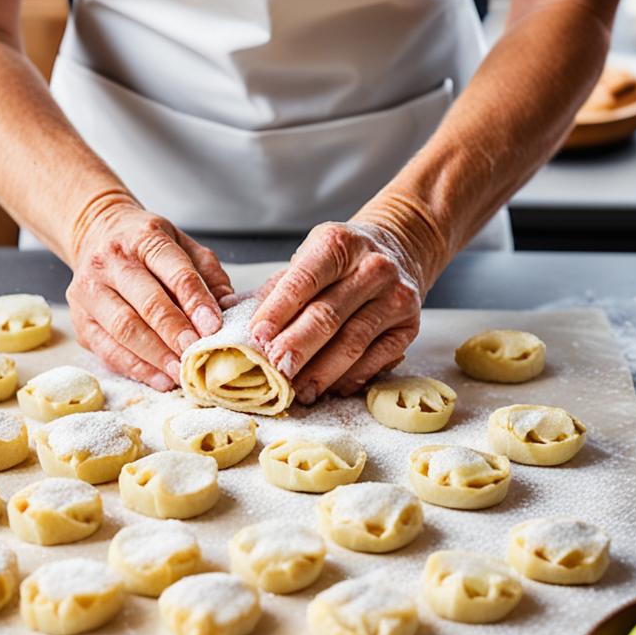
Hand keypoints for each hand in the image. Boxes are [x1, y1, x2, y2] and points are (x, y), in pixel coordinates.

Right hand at [67, 196, 234, 390]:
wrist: (96, 236)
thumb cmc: (147, 247)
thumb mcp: (183, 245)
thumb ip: (208, 274)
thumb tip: (228, 307)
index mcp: (144, 238)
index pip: (174, 271)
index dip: (196, 301)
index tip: (214, 327)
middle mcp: (111, 261)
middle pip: (146, 303)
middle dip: (175, 333)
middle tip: (196, 354)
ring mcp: (89, 291)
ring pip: (124, 329)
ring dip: (156, 356)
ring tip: (180, 373)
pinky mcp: (80, 320)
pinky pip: (108, 350)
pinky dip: (136, 369)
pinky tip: (160, 379)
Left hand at [250, 216, 438, 403]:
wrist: (399, 248)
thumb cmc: (339, 261)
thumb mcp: (308, 259)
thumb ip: (273, 289)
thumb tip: (226, 312)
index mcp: (339, 244)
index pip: (303, 281)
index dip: (277, 312)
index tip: (256, 338)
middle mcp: (372, 268)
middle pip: (328, 316)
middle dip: (297, 347)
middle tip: (274, 372)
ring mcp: (395, 297)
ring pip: (353, 342)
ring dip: (322, 371)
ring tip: (297, 391)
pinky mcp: (409, 325)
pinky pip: (377, 358)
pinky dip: (350, 377)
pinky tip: (329, 389)